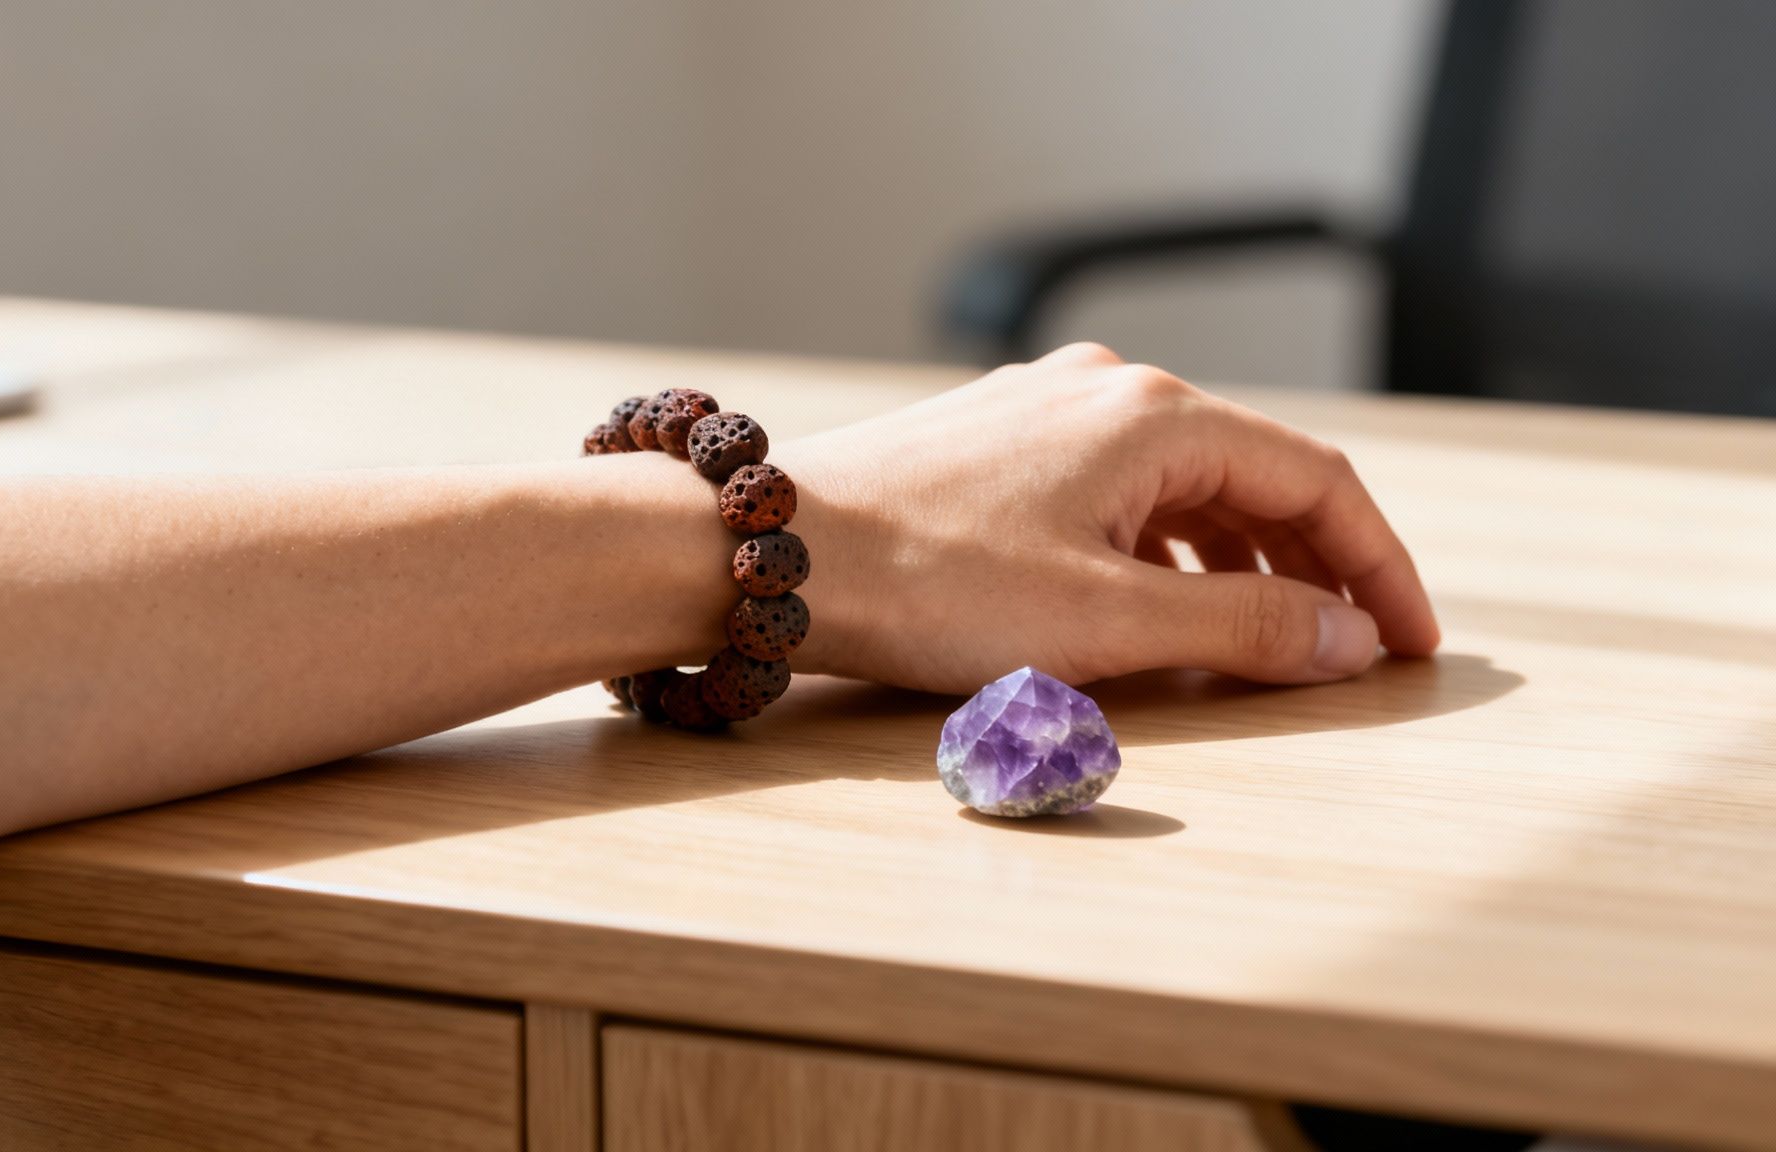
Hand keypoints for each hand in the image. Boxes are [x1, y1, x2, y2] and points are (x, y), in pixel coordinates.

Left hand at [780, 343, 1440, 692]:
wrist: (769, 553)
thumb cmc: (927, 583)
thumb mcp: (1108, 623)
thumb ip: (1245, 629)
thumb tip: (1349, 639)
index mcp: (1155, 417)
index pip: (1318, 481)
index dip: (1381, 568)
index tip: (1414, 644)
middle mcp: (1107, 393)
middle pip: (1255, 479)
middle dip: (1314, 570)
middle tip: (1351, 652)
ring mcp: (1046, 415)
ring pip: (1184, 491)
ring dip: (1236, 566)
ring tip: (1261, 645)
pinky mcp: (997, 449)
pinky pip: (1117, 498)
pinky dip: (1161, 556)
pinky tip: (1154, 612)